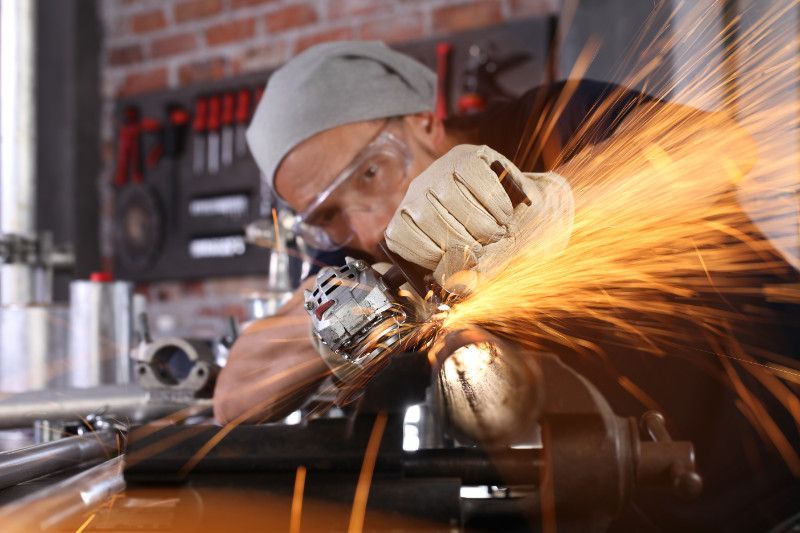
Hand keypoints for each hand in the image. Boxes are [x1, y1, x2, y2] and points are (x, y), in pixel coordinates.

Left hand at [385, 144, 573, 285]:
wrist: (527, 215)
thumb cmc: (494, 243)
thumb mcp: (474, 267)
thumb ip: (460, 277)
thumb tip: (453, 285)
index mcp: (408, 222)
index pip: (400, 237)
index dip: (431, 255)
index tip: (459, 260)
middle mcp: (417, 192)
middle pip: (428, 217)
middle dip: (463, 241)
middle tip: (486, 247)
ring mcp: (440, 170)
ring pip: (450, 196)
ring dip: (481, 223)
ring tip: (498, 232)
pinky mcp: (466, 156)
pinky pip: (473, 177)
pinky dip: (493, 201)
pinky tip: (504, 213)